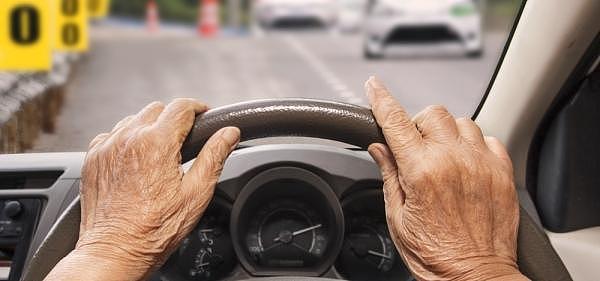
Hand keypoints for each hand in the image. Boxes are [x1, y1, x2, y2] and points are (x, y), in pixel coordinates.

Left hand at [45, 99, 239, 280]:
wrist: (115, 251)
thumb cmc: (155, 229)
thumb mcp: (196, 193)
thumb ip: (214, 156)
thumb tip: (229, 134)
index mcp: (156, 143)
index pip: (181, 107)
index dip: (198, 108)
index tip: (205, 114)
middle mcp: (128, 139)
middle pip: (157, 109)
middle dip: (175, 119)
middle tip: (186, 140)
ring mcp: (106, 147)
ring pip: (134, 120)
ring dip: (150, 128)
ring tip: (161, 153)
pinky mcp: (93, 159)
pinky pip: (112, 135)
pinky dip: (127, 140)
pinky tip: (137, 160)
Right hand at [365, 77, 526, 280]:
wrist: (476, 278)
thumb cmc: (435, 256)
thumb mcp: (398, 218)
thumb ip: (389, 175)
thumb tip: (379, 148)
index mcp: (422, 172)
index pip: (396, 122)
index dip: (381, 99)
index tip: (374, 87)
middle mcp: (454, 161)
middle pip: (432, 114)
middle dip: (418, 124)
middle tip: (414, 148)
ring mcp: (482, 164)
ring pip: (462, 122)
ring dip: (447, 133)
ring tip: (442, 158)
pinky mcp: (503, 173)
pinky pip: (489, 138)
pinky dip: (474, 145)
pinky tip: (466, 164)